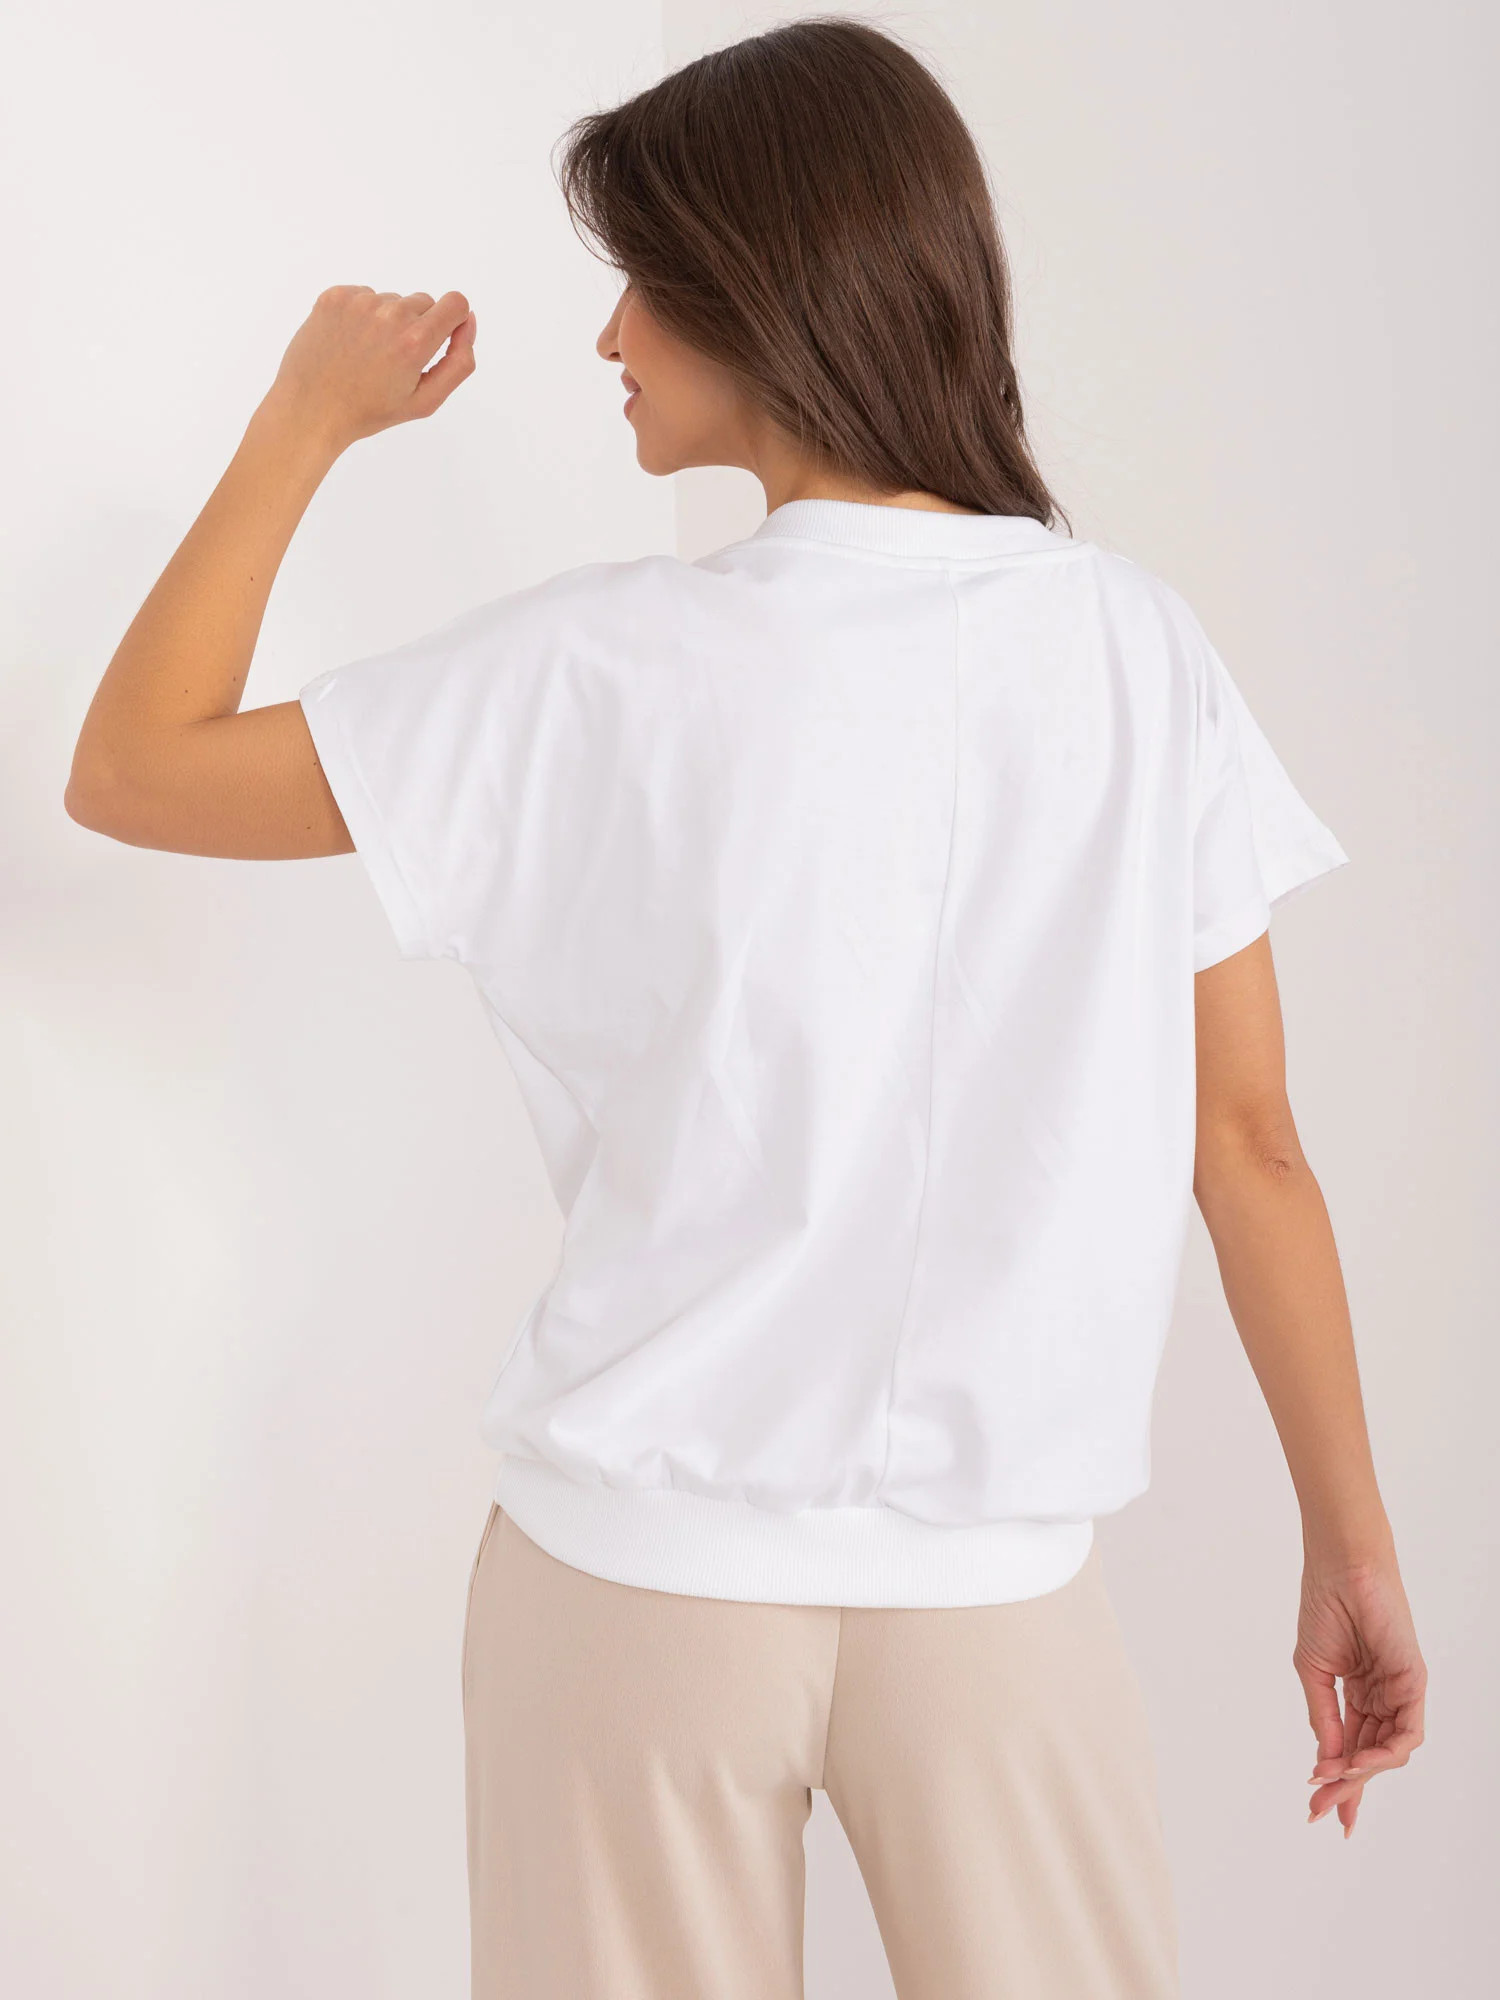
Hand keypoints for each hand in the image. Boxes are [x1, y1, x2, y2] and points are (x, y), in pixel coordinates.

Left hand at [262, 285, 476, 452]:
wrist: (310, 409)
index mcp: (415, 341)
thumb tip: (468, 320)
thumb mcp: (426, 401)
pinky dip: (362, 315)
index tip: (438, 339)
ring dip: (387, 322)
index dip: (453, 320)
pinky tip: (350, 342)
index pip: (455, 303)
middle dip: (417, 326)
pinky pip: (364, 296)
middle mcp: (389, 314)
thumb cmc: (370, 411)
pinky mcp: (335, 296)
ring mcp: (359, 302)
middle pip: (424, 302)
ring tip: (367, 354)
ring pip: (393, 300)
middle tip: (393, 360)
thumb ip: (459, 362)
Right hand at [1295, 1549, 1425, 1836]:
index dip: (1338, 1782)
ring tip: (1332, 1783)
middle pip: (1368, 1756)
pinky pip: (1406, 1732)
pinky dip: (1383, 1752)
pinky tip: (1357, 1761)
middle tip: (1320, 1810)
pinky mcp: (1414, 1682)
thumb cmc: (1324, 1607)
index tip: (1318, 1811)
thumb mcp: (1313, 1671)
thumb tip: (1325, 1762)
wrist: (1339, 1569)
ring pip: (1389, 1751)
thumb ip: (1323, 1717)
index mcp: (1359, 1694)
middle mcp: (1383, 1698)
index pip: (1351, 1748)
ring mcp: (1400, 1692)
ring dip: (1361, 1773)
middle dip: (1345, 1786)